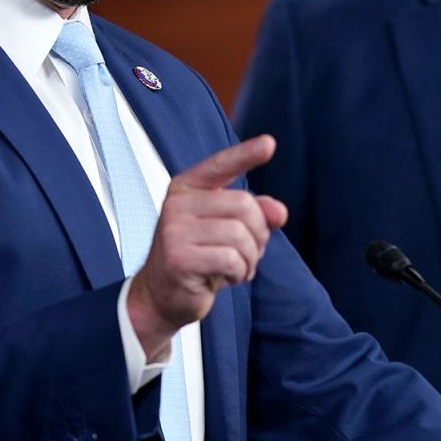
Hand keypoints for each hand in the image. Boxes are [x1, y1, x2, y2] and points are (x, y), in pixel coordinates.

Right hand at [127, 134, 286, 359]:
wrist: (162, 296)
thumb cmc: (197, 257)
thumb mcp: (228, 231)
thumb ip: (254, 215)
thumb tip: (279, 212)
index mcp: (187, 188)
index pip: (220, 165)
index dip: (246, 154)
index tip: (269, 143)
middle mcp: (177, 203)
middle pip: (244, 205)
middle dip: (258, 233)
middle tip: (249, 252)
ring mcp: (174, 229)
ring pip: (240, 235)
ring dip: (250, 258)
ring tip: (237, 267)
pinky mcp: (178, 257)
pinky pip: (231, 259)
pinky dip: (239, 273)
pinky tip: (227, 278)